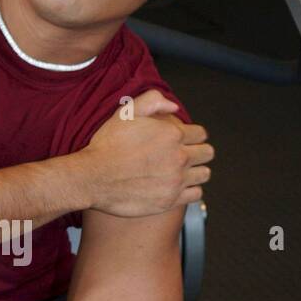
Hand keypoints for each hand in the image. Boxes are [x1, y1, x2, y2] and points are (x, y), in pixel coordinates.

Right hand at [80, 89, 213, 216]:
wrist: (93, 177)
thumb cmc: (107, 145)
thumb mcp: (126, 112)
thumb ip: (152, 101)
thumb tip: (173, 106)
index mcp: (172, 134)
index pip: (201, 133)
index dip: (193, 135)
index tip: (185, 140)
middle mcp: (178, 157)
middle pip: (207, 153)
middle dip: (199, 151)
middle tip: (185, 154)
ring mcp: (176, 180)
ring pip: (204, 174)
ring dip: (196, 171)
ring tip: (183, 171)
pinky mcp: (170, 200)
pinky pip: (196, 194)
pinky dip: (191, 190)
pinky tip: (178, 186)